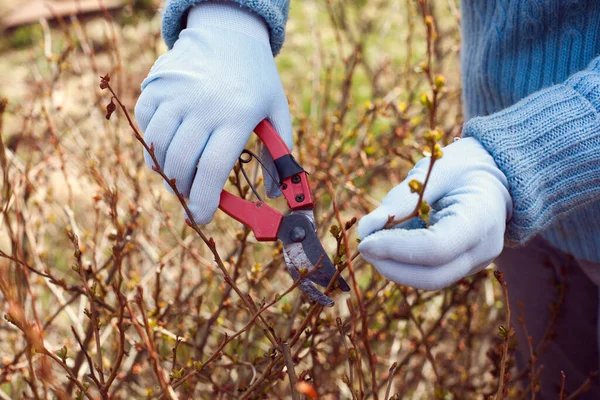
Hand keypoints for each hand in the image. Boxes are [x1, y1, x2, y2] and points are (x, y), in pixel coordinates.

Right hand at [135, 2, 291, 223]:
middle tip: (192, 196)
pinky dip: (153, 144)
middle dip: (184, 190)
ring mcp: (176, 94)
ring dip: (167, 172)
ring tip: (181, 175)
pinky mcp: (156, 86)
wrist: (229, 32)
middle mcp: (203, 105)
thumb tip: (272, 192)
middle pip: (181, 165)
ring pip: (159, 149)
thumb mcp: (277, 110)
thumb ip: (279, 152)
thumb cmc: (256, 78)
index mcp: (237, 115)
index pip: (211, 170)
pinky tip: (169, 145)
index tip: (201, 218)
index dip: (203, 202)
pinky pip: (146, 127)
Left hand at [357, 137, 512, 289]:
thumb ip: (400, 200)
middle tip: (364, 247)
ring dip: (394, 266)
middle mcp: (485, 249)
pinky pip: (430, 273)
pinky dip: (405, 263)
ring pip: (429, 280)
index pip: (436, 248)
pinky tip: (391, 243)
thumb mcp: (432, 173)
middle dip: (391, 265)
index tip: (365, 241)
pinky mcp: (463, 267)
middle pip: (433, 276)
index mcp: (482, 217)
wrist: (492, 178)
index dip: (395, 248)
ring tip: (376, 241)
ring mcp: (477, 263)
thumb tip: (365, 229)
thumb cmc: (461, 168)